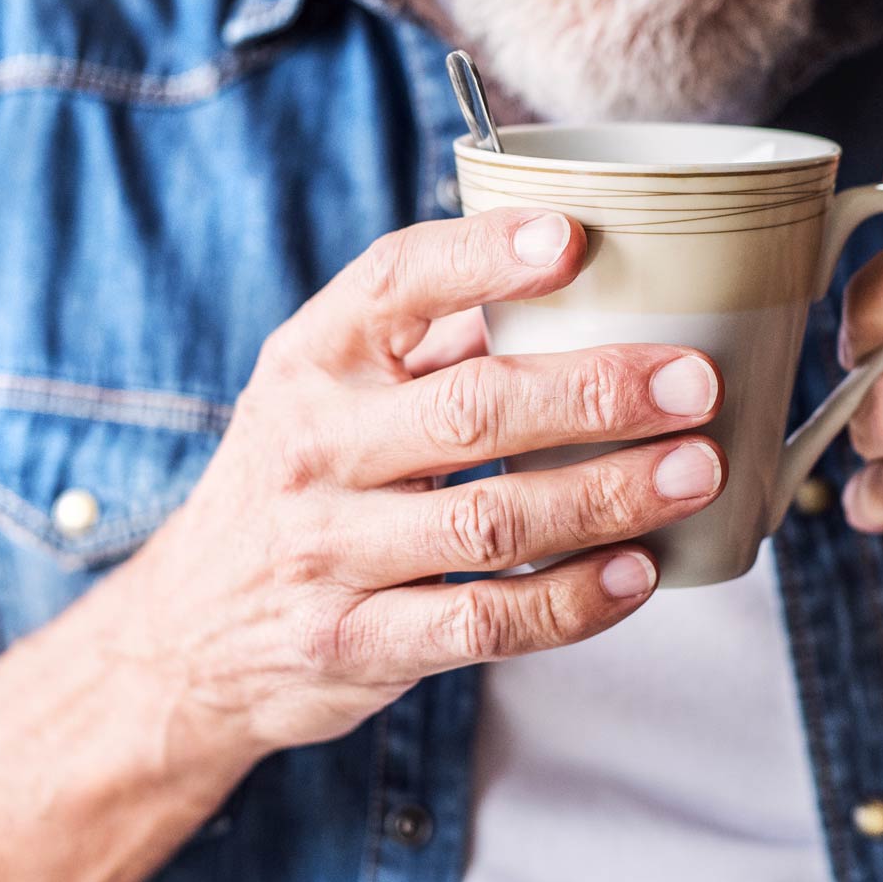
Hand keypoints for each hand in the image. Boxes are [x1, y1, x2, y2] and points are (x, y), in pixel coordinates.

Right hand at [118, 208, 725, 763]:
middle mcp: (312, 448)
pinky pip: (484, 624)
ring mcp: (329, 553)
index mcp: (310, 361)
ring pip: (490, 521)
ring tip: (696, 471)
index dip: (485, 256)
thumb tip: (582, 277)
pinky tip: (638, 573)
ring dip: (607, 495)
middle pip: (470, 410)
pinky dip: (571, 602)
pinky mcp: (358, 643)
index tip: (576, 238)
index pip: (393, 283)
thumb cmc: (294, 486)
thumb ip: (433, 340)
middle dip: (597, 393)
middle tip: (696, 381)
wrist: (186, 636)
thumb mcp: (327, 393)